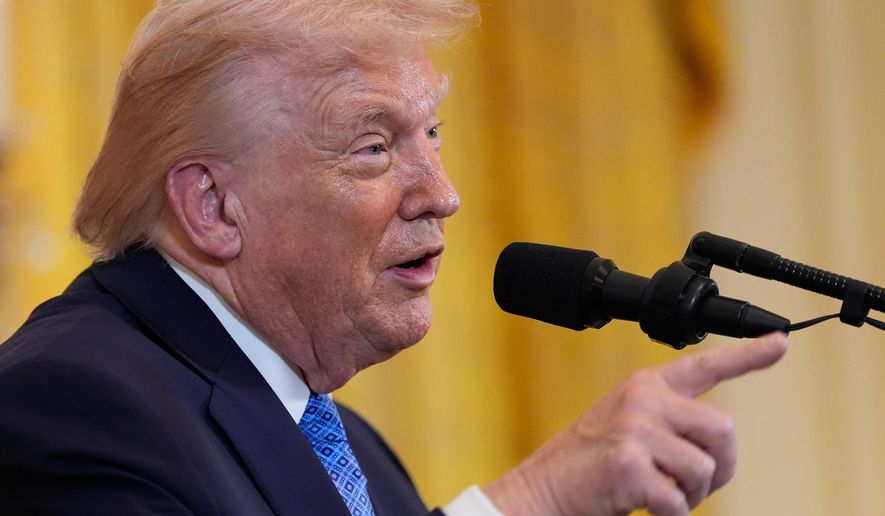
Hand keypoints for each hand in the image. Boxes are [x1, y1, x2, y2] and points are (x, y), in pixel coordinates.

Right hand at [484, 333, 788, 515]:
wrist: (545, 487)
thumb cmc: (592, 463)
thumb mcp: (631, 426)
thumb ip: (671, 421)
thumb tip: (721, 444)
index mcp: (647, 385)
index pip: (705, 365)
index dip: (748, 355)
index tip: (780, 343)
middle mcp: (643, 398)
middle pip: (724, 428)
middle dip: (721, 467)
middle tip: (693, 486)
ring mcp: (634, 428)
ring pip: (706, 468)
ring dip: (692, 495)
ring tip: (660, 495)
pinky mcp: (627, 463)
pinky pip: (678, 499)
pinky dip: (669, 514)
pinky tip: (645, 506)